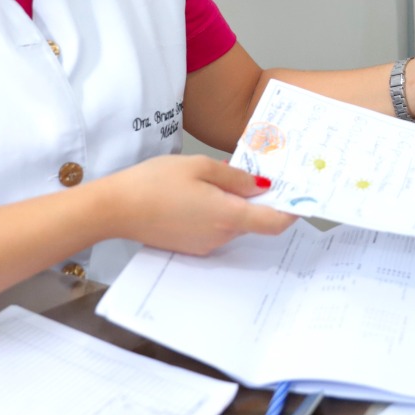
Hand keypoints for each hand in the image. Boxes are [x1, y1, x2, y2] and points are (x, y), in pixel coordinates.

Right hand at [107, 155, 295, 254]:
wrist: (115, 208)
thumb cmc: (154, 182)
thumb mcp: (200, 167)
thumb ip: (235, 177)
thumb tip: (262, 186)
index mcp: (228, 216)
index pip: (274, 223)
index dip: (290, 212)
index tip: (299, 198)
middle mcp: (220, 236)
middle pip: (253, 221)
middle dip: (256, 200)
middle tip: (248, 175)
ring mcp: (204, 245)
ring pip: (233, 224)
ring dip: (233, 206)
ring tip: (212, 181)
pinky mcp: (190, 246)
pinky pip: (214, 229)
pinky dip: (215, 214)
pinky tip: (196, 195)